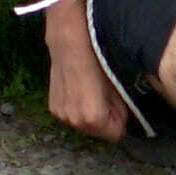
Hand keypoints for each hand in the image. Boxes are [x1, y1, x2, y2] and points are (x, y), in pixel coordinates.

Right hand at [43, 8, 128, 139]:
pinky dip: (78, 108)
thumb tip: (122, 119)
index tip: (118, 103)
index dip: (120, 120)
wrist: (69, 39)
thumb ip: (122, 109)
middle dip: (105, 119)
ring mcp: (61, 114)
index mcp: (92, 116)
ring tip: (90, 90)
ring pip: (85, 125)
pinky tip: (78, 89)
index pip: (116, 135)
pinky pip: (72, 116)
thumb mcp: (118, 84)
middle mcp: (74, 121)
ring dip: (91, 114)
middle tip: (105, 95)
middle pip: (99, 132)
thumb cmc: (98, 57)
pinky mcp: (53, 107)